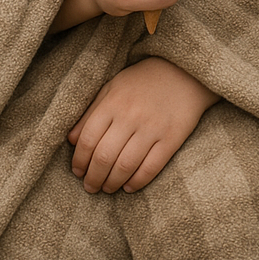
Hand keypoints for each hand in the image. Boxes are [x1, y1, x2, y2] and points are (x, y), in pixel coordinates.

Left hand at [68, 57, 219, 193]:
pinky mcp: (172, 137)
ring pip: (125, 166)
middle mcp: (131, 115)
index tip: (78, 171)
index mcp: (114, 102)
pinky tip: (130, 186)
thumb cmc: (144, 80)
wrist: (186, 71)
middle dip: (93, 178)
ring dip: (112, 183)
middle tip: (91, 187)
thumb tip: (72, 140)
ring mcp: (153, 127)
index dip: (79, 161)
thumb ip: (91, 112)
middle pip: (104, 157)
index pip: (88, 139)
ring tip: (108, 188)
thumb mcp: (113, 87)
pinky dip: (137, 182)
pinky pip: (151, 167)